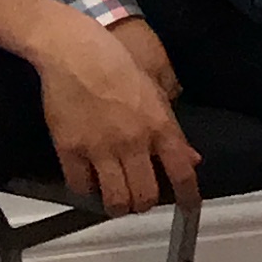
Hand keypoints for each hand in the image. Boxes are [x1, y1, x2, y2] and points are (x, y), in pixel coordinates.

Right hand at [33, 17, 199, 214]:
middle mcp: (133, 142)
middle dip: (145, 203)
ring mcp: (100, 148)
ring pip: (115, 199)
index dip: (189, 197)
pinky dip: (86, 189)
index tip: (190, 209)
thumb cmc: (120, 64)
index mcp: (160, 126)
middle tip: (140, 198)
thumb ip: (173, 130)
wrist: (76, 52)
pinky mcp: (69, 149)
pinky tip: (89, 181)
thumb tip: (191, 158)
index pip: (182, 172)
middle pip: (145, 195)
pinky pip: (80, 185)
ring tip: (116, 199)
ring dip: (118, 205)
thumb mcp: (157, 92)